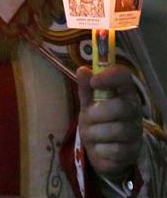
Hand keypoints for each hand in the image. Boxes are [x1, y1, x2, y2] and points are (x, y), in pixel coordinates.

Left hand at [77, 65, 142, 180]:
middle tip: (86, 118)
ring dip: (95, 133)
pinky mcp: (133, 151)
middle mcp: (135, 110)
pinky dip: (100, 149)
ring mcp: (137, 132)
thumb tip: (83, 70)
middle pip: (121, 107)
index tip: (93, 82)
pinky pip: (116, 150)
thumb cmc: (97, 120)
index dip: (109, 76)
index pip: (124, 77)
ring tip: (90, 133)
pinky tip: (98, 146)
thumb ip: (85, 88)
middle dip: (97, 113)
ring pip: (118, 130)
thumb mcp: (88, 103)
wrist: (104, 150)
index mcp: (124, 93)